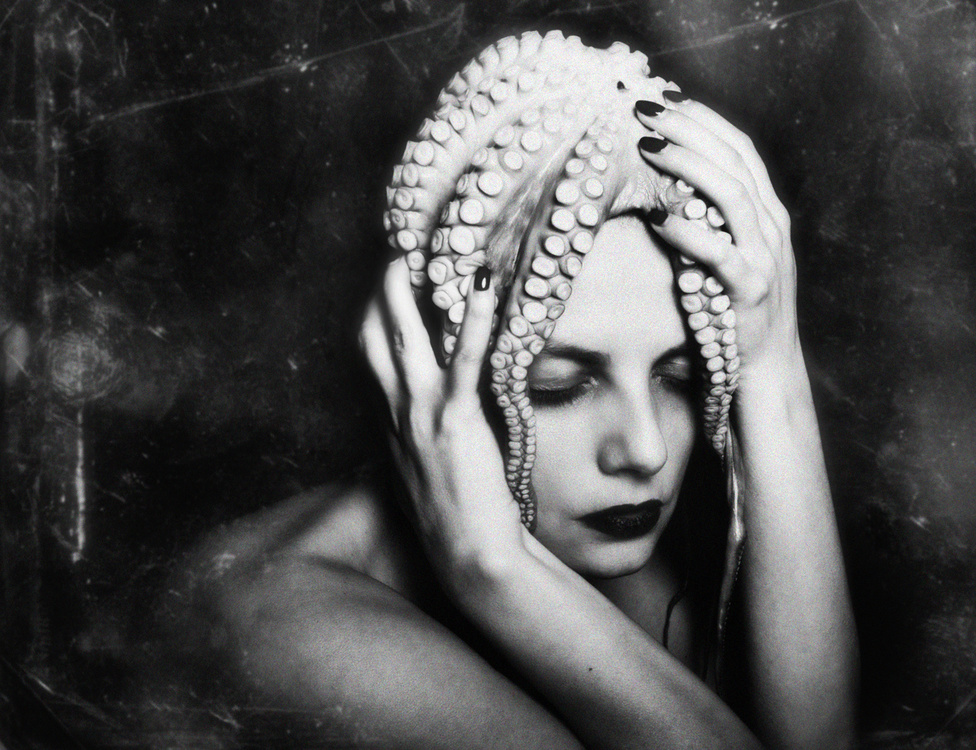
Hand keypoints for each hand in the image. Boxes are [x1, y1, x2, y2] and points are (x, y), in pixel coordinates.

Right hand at [358, 259, 526, 583]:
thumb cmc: (452, 515)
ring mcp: (422, 415)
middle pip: (374, 337)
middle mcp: (398, 412)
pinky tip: (484, 286)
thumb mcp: (422, 471)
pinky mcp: (456, 422)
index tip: (383, 282)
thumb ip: (418, 438)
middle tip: (395, 245)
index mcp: (391, 422)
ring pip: (405, 339)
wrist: (468, 556)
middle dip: (379, 290)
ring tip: (420, 248)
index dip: (372, 313)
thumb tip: (425, 419)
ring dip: (410, 289)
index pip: (370, 355)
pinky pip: (463, 361)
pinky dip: (472, 321)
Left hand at [635, 98, 798, 377]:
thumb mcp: (731, 252)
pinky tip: (659, 218)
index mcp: (766, 212)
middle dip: (688, 130)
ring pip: (731, 195)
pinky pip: (719, 254)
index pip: (739, 148)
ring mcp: (764, 256)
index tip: (665, 99)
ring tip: (647, 146)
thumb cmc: (736, 308)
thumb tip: (664, 184)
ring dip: (687, 166)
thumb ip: (711, 219)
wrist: (766, 367)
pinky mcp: (750, 290)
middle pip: (733, 161)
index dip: (703, 120)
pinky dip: (690, 233)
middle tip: (645, 110)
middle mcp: (770, 226)